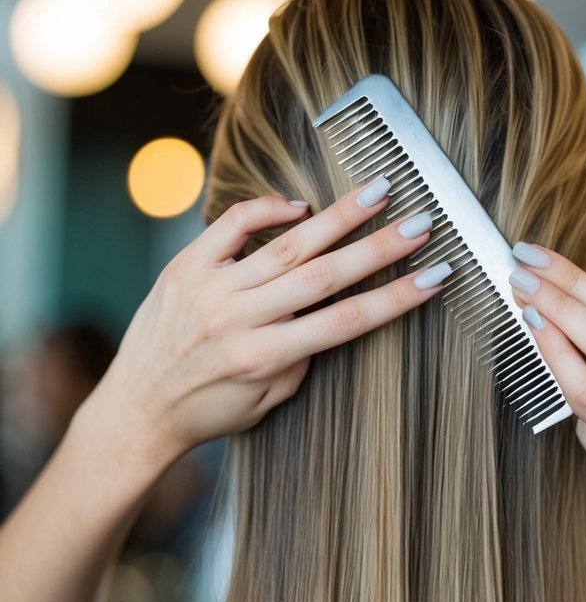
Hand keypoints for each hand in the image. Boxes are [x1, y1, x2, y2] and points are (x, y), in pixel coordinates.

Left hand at [89, 180, 445, 469]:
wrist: (136, 409)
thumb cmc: (208, 411)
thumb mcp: (266, 402)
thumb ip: (299, 359)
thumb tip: (328, 313)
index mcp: (264, 358)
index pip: (347, 321)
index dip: (396, 297)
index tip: (434, 275)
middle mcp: (239, 319)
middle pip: (325, 275)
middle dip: (379, 248)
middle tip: (421, 222)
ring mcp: (211, 288)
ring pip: (287, 244)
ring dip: (339, 216)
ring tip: (379, 190)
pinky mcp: (186, 266)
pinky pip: (232, 225)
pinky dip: (268, 209)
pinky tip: (301, 204)